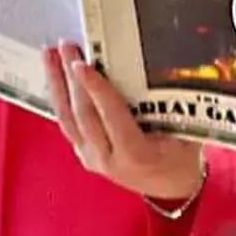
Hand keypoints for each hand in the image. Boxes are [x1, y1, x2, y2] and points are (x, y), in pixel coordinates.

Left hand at [44, 45, 204, 206]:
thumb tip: (164, 67)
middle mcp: (107, 159)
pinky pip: (68, 124)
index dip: (96, 89)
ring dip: (57, 84)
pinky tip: (54, 76)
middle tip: (66, 47)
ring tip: (49, 55)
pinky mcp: (83, 154)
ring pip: (68, 118)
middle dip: (72, 78)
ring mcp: (91, 158)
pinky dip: (60, 98)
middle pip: (84, 114)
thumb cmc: (182, 157)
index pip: (111, 117)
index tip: (83, 65)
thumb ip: (172, 107)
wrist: (172, 188)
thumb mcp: (186, 133)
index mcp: (136, 155)